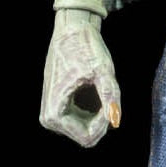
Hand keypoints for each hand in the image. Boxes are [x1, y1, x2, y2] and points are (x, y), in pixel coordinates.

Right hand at [40, 7, 120, 147]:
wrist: (71, 29)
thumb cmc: (85, 48)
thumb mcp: (102, 70)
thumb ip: (110, 95)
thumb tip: (115, 121)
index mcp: (55, 115)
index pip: (88, 137)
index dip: (105, 122)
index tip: (112, 99)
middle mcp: (50, 119)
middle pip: (86, 134)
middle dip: (102, 116)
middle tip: (108, 89)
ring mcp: (52, 113)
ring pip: (85, 126)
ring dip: (98, 111)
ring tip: (99, 84)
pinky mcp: (58, 106)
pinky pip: (81, 118)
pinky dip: (93, 106)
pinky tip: (94, 85)